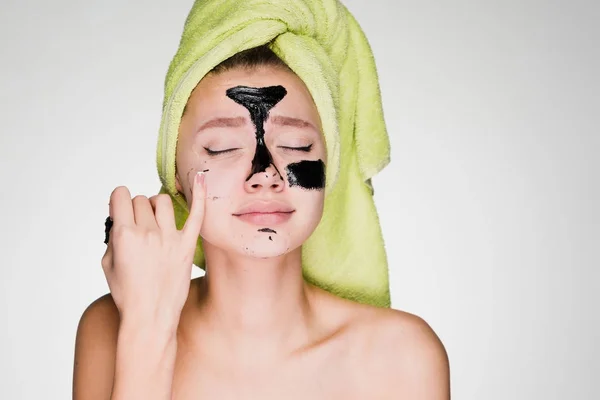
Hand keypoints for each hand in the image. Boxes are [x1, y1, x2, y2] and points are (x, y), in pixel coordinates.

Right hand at [101, 172, 205, 328]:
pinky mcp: (187, 246)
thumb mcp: (108, 263)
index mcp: (125, 235)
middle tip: (138, 226)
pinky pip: (197, 214)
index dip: (119, 201)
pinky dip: (200, 194)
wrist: (150, 316)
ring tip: (155, 219)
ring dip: (156, 206)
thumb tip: (121, 216)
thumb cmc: (127, 293)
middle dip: (136, 208)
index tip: (120, 210)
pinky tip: (202, 178)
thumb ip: (114, 235)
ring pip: (163, 201)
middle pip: (141, 200)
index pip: (121, 195)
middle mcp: (148, 233)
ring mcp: (170, 238)